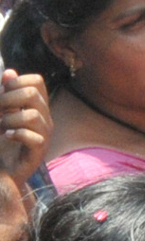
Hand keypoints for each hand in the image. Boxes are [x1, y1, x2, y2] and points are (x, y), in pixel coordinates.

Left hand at [0, 70, 51, 186]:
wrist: (3, 168)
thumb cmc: (0, 140)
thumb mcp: (0, 111)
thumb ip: (5, 93)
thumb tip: (9, 71)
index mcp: (37, 106)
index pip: (36, 81)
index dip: (16, 81)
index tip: (2, 93)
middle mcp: (45, 118)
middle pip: (33, 94)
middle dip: (8, 99)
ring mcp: (44, 135)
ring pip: (34, 115)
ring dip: (10, 119)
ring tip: (1, 126)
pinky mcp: (40, 152)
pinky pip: (34, 137)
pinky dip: (16, 135)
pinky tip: (6, 136)